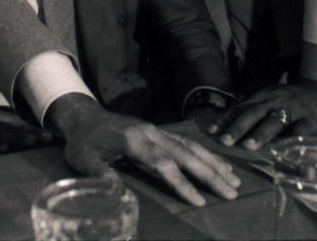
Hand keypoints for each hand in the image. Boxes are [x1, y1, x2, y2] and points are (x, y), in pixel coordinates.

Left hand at [47, 94, 240, 206]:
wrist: (84, 116)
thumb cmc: (83, 141)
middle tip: (232, 192)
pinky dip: (205, 154)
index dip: (181, 182)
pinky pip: (186, 142)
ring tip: (234, 181)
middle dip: (209, 174)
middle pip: (185, 153)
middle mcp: (150, 133)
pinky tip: (219, 164)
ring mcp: (156, 130)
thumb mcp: (83, 158)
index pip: (162, 163)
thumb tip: (117, 193)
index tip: (198, 201)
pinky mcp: (158, 131)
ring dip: (213, 163)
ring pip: (190, 146)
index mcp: (133, 140)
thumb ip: (100, 174)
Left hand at [207, 79, 316, 149]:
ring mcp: (294, 108)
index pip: (241, 107)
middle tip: (223, 140)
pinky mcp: (312, 119)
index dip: (226, 119)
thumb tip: (230, 123)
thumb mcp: (272, 99)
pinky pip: (301, 129)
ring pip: (275, 120)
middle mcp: (276, 100)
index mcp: (264, 96)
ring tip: (247, 145)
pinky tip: (282, 150)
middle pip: (254, 112)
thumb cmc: (294, 99)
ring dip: (260, 133)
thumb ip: (256, 109)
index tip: (211, 131)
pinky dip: (291, 139)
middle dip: (237, 127)